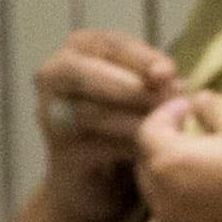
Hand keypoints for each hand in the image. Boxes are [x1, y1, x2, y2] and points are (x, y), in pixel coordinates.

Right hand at [32, 30, 178, 221]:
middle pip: (81, 72)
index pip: (109, 44)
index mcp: (80, 49)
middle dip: (125, 85)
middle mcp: (54, 76)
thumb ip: (157, 79)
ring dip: (133, 119)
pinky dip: (127, 147)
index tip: (168, 72)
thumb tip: (171, 79)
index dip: (141, 57)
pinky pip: (95, 146)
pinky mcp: (60, 152)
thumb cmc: (132, 117)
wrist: (106, 176)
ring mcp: (50, 115)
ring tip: (166, 126)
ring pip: (90, 112)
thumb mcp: (149, 90)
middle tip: (162, 99)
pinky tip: (151, 149)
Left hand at [135, 92, 221, 221]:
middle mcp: (163, 202)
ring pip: (160, 199)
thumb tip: (200, 103)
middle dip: (165, 147)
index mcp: (170, 163)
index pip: (149, 130)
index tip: (192, 107)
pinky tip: (216, 202)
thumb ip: (214, 108)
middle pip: (147, 167)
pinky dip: (188, 210)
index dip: (169, 112)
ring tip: (206, 170)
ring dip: (173, 181)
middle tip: (196, 136)